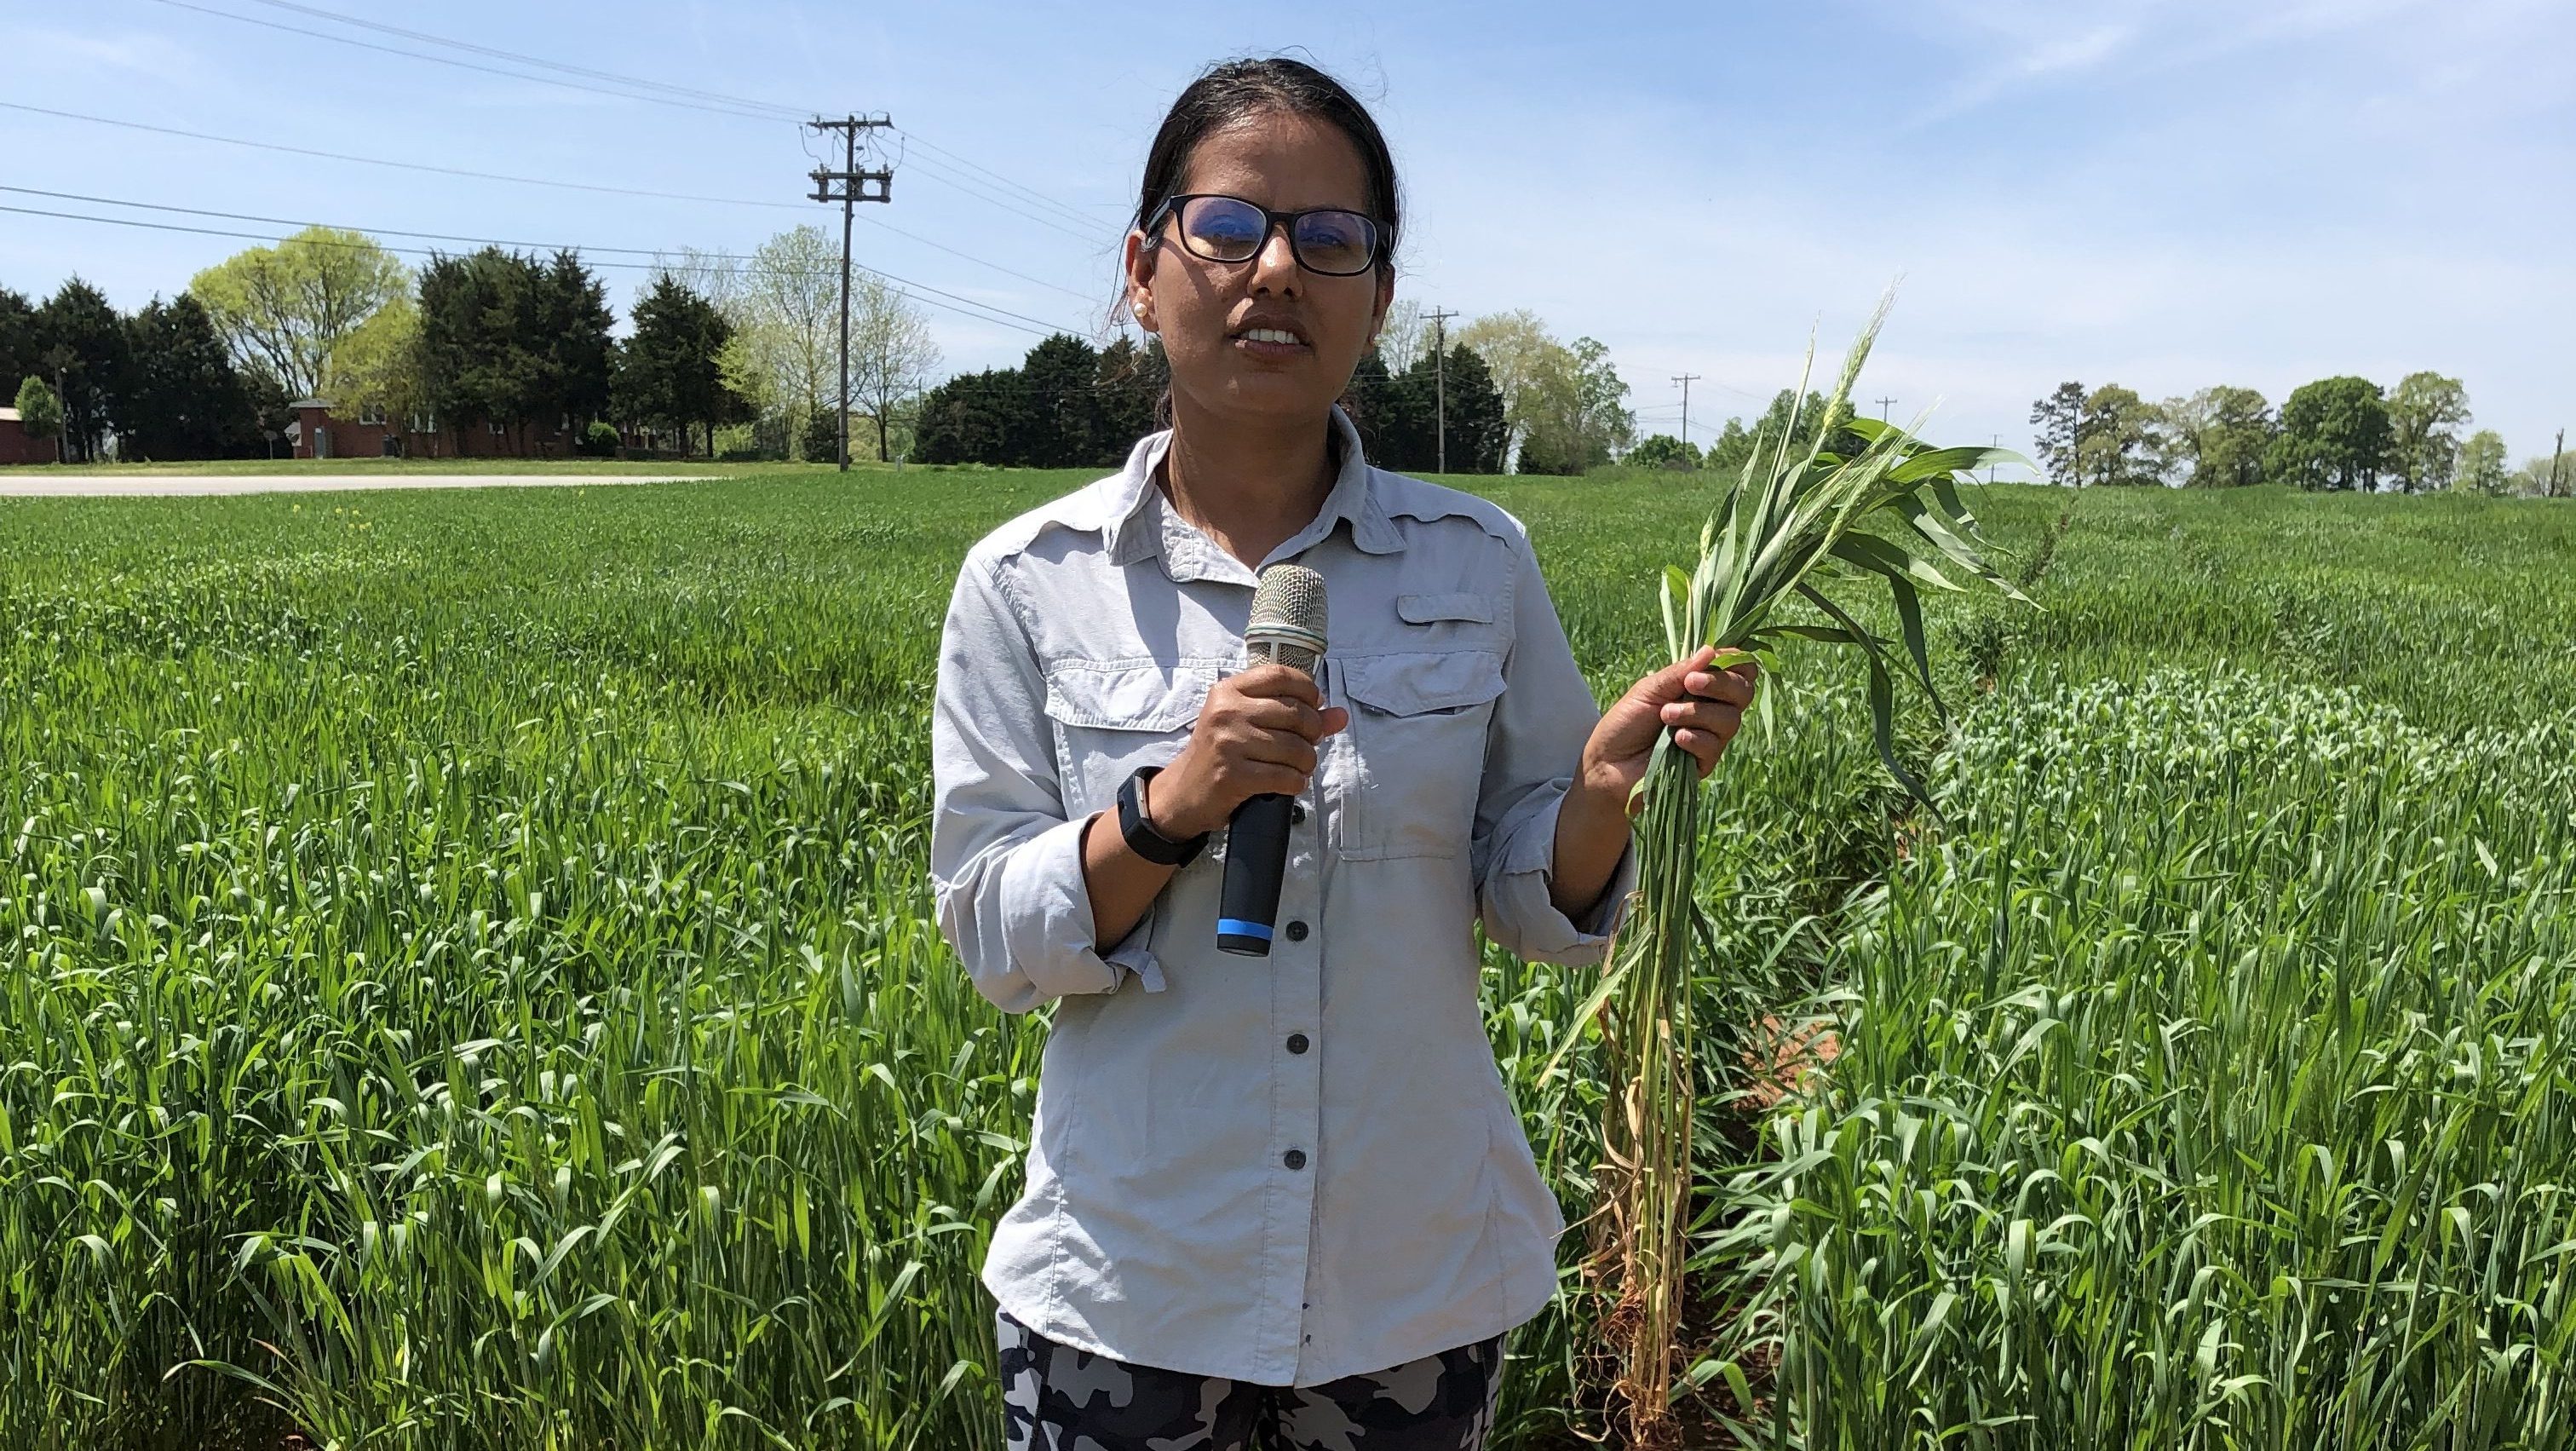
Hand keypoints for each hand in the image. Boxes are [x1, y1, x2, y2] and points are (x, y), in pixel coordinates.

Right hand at [1147, 664, 1349, 840]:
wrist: (1184, 792)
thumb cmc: (1221, 753)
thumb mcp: (1248, 724)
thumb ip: (1295, 716)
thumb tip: (1339, 715)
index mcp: (1228, 691)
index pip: (1279, 675)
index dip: (1307, 689)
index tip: (1314, 705)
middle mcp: (1226, 712)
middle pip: (1295, 712)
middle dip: (1313, 732)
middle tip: (1307, 744)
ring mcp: (1228, 743)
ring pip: (1295, 748)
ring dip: (1306, 762)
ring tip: (1298, 767)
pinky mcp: (1233, 775)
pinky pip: (1285, 776)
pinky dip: (1296, 782)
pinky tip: (1289, 782)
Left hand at [1575, 646, 1758, 817]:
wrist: (1606, 762)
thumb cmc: (1625, 722)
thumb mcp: (1649, 689)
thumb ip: (1681, 672)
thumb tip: (1711, 650)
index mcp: (1701, 687)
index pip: (1739, 671)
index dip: (1735, 662)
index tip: (1713, 659)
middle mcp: (1711, 710)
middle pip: (1744, 692)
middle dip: (1720, 684)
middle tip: (1691, 684)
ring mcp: (1710, 737)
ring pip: (1730, 720)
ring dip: (1697, 713)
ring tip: (1666, 715)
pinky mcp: (1704, 763)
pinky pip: (1714, 746)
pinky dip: (1694, 738)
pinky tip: (1674, 739)